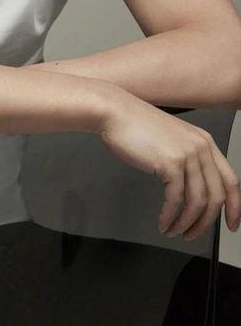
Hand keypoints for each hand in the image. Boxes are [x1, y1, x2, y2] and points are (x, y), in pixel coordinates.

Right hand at [97, 92, 240, 239]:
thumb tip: (191, 189)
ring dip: (186, 223)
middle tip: (192, 234)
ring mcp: (187, 154)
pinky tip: (163, 222)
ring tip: (174, 231)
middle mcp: (200, 147)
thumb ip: (187, 159)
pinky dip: (170, 216)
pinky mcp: (170, 163)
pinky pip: (176, 200)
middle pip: (216, 196)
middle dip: (205, 222)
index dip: (235, 207)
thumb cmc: (136, 125)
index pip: (231, 180)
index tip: (231, 224)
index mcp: (204, 141)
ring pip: (197, 202)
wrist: (115, 112)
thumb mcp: (171, 139)